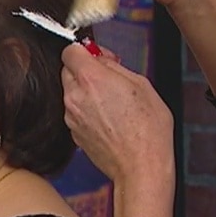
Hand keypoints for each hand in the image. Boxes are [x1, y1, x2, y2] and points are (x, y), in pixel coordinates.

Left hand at [61, 43, 174, 187]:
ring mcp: (72, 117)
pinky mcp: (74, 134)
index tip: (96, 55)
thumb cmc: (148, 130)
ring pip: (71, 92)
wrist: (141, 166)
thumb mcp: (141, 84)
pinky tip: (109, 119)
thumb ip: (115, 67)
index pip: (70, 50)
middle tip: (109, 78)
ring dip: (86, 92)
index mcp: (91, 79)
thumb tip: (102, 59)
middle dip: (85, 71)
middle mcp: (75, 97)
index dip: (85, 50)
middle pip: (68, 71)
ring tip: (113, 102)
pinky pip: (76, 112)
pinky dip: (87, 111)